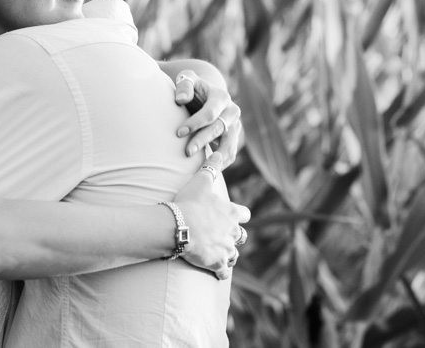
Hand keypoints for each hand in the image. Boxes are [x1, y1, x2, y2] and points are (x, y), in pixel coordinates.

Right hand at [172, 152, 250, 278]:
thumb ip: (212, 166)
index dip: (238, 215)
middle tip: (223, 235)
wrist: (180, 227)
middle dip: (234, 235)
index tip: (233, 215)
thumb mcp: (201, 181)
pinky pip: (224, 272)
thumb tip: (219, 151)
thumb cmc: (189, 203)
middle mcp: (232, 232)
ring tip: (219, 253)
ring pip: (234, 254)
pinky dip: (222, 272)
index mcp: (231, 213)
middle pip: (241, 235)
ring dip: (229, 253)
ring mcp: (225, 248)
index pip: (244, 214)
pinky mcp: (217, 263)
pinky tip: (217, 272)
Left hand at [174, 70, 241, 164]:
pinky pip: (230, 154)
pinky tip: (207, 171)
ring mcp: (235, 126)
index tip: (179, 133)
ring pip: (228, 145)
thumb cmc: (192, 88)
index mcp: (221, 97)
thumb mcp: (187, 80)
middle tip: (187, 152)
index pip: (210, 113)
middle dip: (202, 141)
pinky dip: (220, 164)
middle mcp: (232, 111)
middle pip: (218, 130)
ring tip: (200, 169)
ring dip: (214, 157)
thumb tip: (181, 99)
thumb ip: (184, 86)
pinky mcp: (234, 138)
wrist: (207, 95)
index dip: (195, 123)